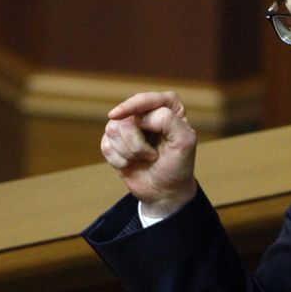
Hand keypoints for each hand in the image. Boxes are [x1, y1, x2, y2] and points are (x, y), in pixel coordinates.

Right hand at [101, 91, 197, 217]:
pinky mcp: (115, 141)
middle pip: (126, 116)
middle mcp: (147, 113)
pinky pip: (106, 145)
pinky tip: (131, 164)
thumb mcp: (184, 142)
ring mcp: (129, 126)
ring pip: (113, 129)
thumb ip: (168, 121)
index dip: (133, 106)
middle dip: (136, 142)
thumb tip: (139, 117)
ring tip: (144, 159)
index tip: (118, 115)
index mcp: (169, 107)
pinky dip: (118, 159)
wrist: (164, 192)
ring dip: (129, 152)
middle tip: (152, 155)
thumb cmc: (178, 166)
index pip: (148, 99)